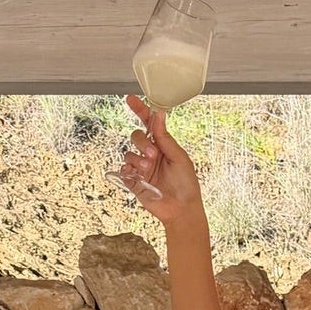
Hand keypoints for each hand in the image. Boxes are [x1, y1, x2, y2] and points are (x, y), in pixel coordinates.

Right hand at [116, 93, 200, 224]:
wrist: (182, 210)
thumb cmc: (186, 185)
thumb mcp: (179, 157)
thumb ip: (165, 137)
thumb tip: (159, 115)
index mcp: (163, 146)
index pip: (149, 124)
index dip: (140, 110)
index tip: (131, 100)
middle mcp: (150, 154)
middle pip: (136, 136)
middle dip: (141, 143)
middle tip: (152, 155)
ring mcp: (141, 168)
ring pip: (128, 153)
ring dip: (137, 160)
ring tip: (148, 171)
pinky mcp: (134, 182)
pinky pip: (123, 171)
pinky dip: (128, 172)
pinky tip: (138, 177)